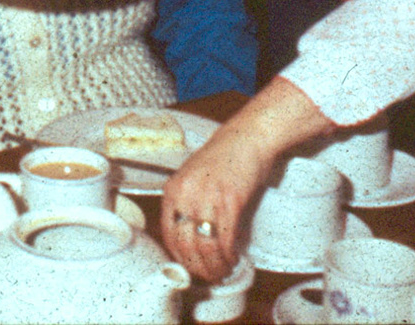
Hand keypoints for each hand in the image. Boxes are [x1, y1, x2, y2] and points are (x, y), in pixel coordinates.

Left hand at [159, 78, 333, 281]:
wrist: (246, 139)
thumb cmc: (222, 159)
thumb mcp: (193, 179)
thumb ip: (188, 205)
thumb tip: (192, 241)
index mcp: (173, 189)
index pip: (167, 233)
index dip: (179, 256)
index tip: (190, 267)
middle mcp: (185, 194)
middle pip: (185, 244)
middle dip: (198, 267)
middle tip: (209, 276)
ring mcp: (206, 197)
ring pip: (205, 245)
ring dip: (215, 264)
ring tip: (223, 270)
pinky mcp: (229, 200)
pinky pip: (225, 237)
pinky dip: (229, 253)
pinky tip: (233, 257)